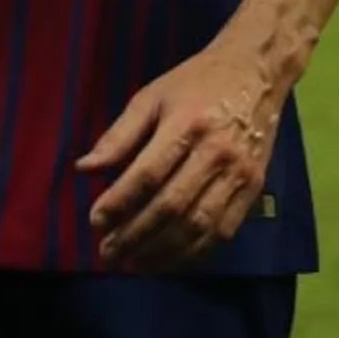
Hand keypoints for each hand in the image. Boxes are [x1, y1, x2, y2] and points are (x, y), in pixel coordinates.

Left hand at [79, 44, 285, 272]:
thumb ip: (118, 135)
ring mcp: (240, 175)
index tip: (95, 221)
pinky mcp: (255, 189)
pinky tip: (171, 260)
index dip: (119, 202)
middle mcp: (216, 154)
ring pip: (200, 225)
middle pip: (172, 206)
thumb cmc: (193, 83)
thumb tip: (84, 169)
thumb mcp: (149, 97)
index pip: (147, 175)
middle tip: (108, 252)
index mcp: (186, 126)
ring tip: (134, 264)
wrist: (255, 73)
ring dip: (164, 251)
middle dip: (137, 235)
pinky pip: (225, 230)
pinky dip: (196, 251)